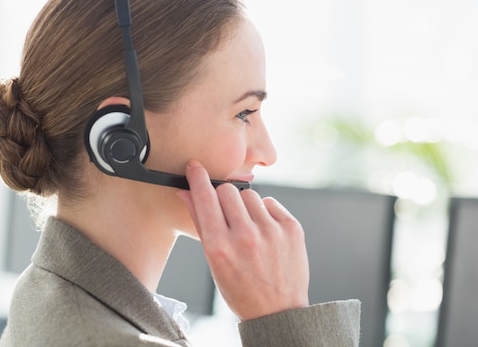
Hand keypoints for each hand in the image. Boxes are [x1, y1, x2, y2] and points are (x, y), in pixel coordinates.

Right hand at [176, 160, 309, 320]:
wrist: (278, 311)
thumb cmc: (240, 288)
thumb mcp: (212, 261)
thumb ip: (199, 223)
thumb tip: (185, 192)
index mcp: (220, 247)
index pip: (205, 197)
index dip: (198, 177)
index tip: (196, 167)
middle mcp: (245, 237)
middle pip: (228, 190)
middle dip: (222, 196)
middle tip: (226, 212)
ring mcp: (271, 232)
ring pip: (249, 194)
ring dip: (245, 206)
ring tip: (248, 227)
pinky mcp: (291, 229)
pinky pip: (270, 203)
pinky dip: (265, 213)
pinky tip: (264, 232)